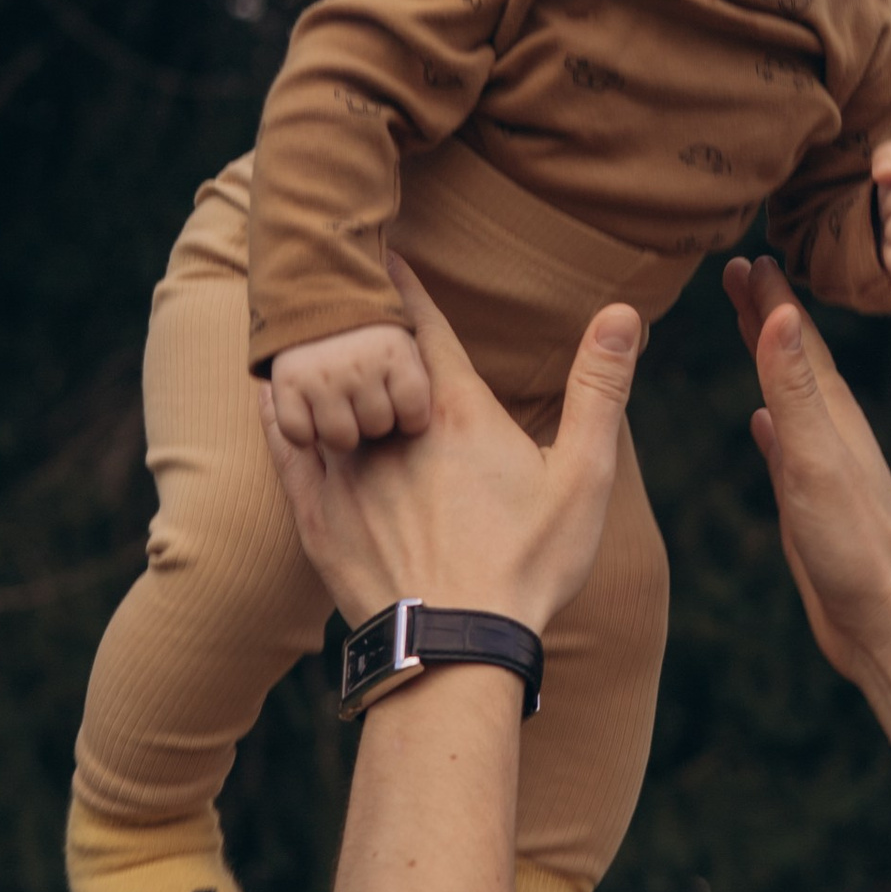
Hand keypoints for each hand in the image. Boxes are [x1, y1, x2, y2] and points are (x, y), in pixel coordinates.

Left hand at [256, 260, 642, 635]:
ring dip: (312, 354)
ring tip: (299, 324)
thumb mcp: (582, 477)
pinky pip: (284, 444)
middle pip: (366, 351)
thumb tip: (623, 313)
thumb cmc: (526, 566)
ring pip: (317, 390)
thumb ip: (598, 390)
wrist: (453, 650)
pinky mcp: (315, 514)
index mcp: (455, 411)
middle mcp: (390, 428)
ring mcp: (346, 469)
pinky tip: (268, 392)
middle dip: (355, 312)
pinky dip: (277, 410)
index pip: (422, 323)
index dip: (403, 279)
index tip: (384, 241)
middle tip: (332, 266)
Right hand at [722, 255, 890, 688]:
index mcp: (831, 413)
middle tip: (739, 270)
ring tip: (749, 328)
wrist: (885, 620)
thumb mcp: (816, 458)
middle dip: (767, 313)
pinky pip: (786, 446)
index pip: (795, 337)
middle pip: (793, 356)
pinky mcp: (812, 503)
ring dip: (769, 359)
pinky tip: (761, 423)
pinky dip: (771, 423)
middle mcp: (830, 431)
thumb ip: (796, 390)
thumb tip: (780, 315)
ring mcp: (822, 466)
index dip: (770, 295)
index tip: (745, 253)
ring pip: (791, 395)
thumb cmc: (855, 544)